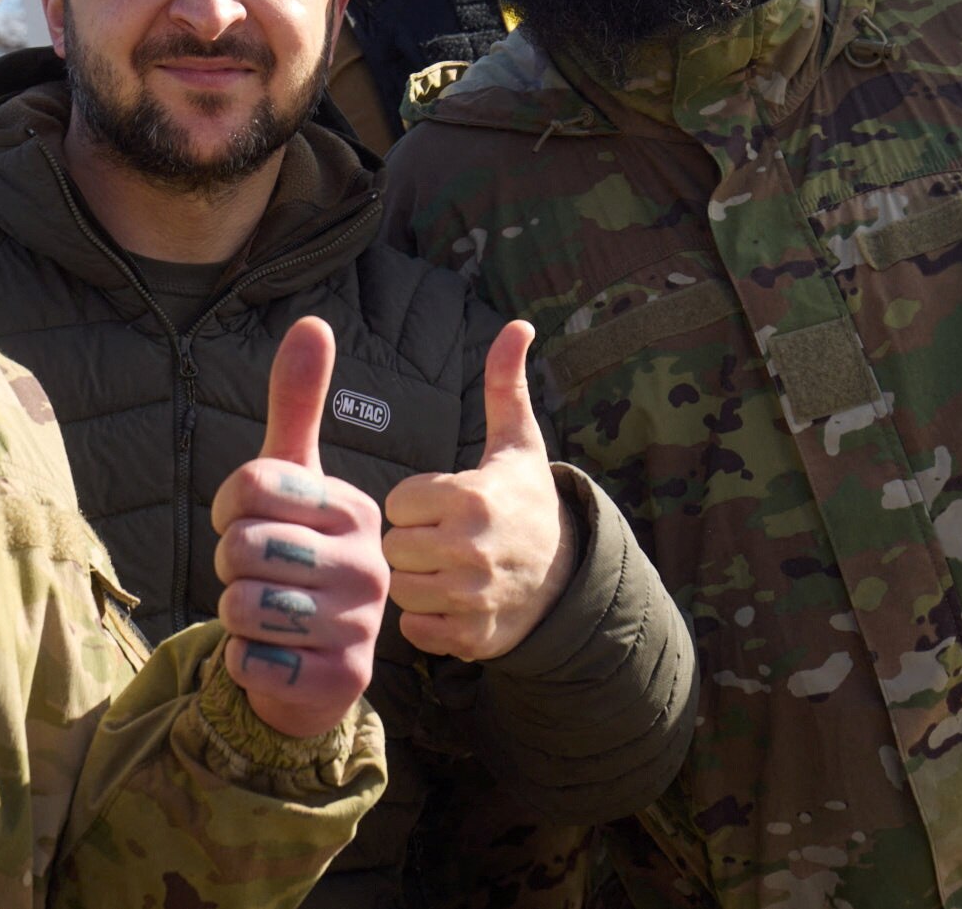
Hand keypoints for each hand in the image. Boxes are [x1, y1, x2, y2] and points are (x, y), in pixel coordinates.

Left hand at [210, 317, 387, 737]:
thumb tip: (313, 320)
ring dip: (233, 613)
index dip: (228, 508)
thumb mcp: (292, 479)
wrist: (315, 660)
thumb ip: (297, 404)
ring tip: (265, 612)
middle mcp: (371, 565)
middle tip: (258, 575)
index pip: (251, 485)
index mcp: (359, 508)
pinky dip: (244, 660)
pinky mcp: (341, 680)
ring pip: (241, 605)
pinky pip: (249, 659)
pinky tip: (273, 655)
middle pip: (242, 547)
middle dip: (229, 565)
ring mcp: (362, 626)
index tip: (248, 523)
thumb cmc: (295, 555)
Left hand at [384, 320, 577, 660]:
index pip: (398, 503)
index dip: (414, 503)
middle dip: (409, 543)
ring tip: (441, 568)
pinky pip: (417, 631)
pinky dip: (426, 621)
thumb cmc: (527, 501)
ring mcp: (473, 599)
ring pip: (401, 592)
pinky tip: (448, 601)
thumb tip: (518, 323)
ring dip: (414, 582)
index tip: (437, 504)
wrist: (568, 578)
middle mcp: (472, 551)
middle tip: (437, 538)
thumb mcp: (518, 442)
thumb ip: (504, 383)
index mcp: (473, 499)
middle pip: (393, 549)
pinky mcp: (473, 637)